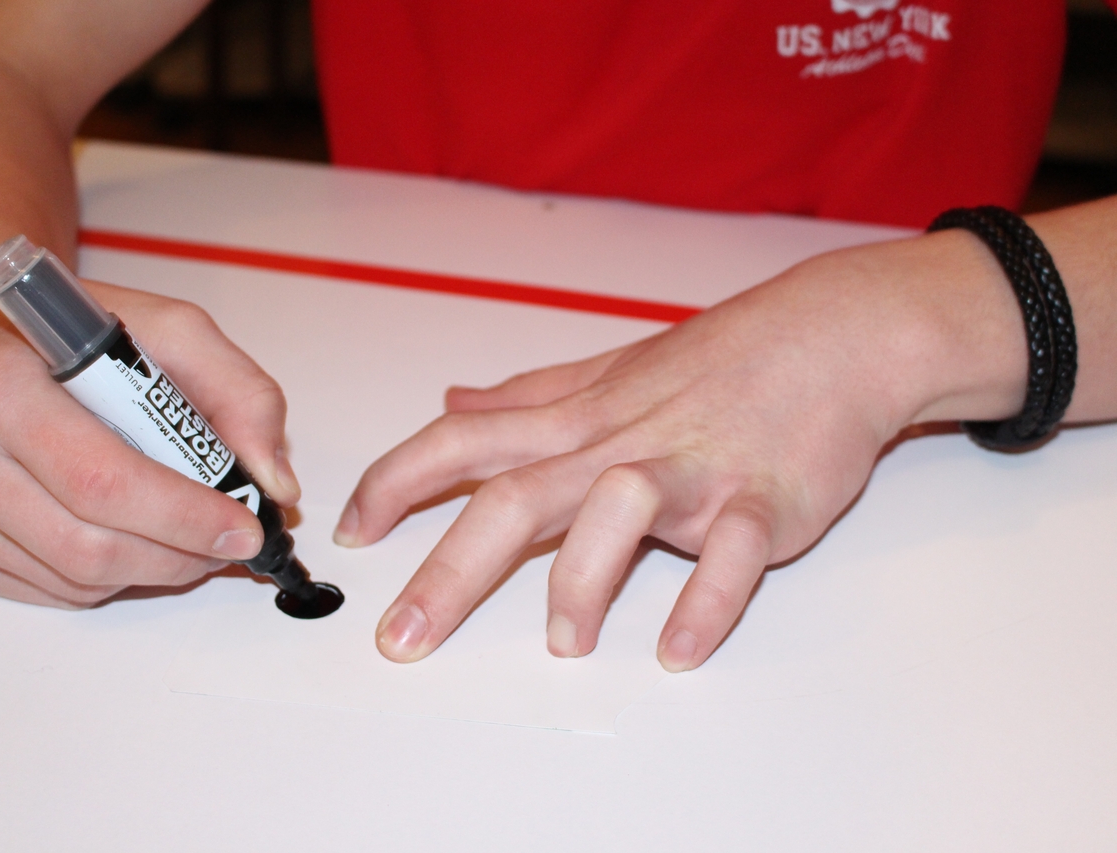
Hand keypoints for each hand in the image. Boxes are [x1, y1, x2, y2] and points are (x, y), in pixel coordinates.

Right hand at [0, 280, 298, 606]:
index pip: (104, 479)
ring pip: (77, 579)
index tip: (246, 528)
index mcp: (1, 386)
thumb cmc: (88, 339)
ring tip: (188, 534)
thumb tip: (274, 483)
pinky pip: (54, 591)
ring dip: (154, 568)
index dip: (184, 516)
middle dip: (181, 554)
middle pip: (90, 545)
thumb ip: (242, 394)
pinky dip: (113, 577)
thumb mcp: (176, 332)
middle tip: (230, 542)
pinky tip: (133, 536)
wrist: (2, 343)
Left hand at [337, 232, 1025, 669]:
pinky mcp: (761, 499)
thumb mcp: (607, 370)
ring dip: (583, 580)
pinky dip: (707, 604)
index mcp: (576, 417)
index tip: (350, 531)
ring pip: (618, 512)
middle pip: (516, 496)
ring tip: (564, 644)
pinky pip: (732, 555)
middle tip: (402, 637)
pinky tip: (678, 650)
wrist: (832, 334)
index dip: (396, 483)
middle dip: (449, 569)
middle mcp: (619, 443)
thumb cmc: (716, 359)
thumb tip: (452, 402)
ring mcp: (691, 469)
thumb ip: (527, 396)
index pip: (463, 442)